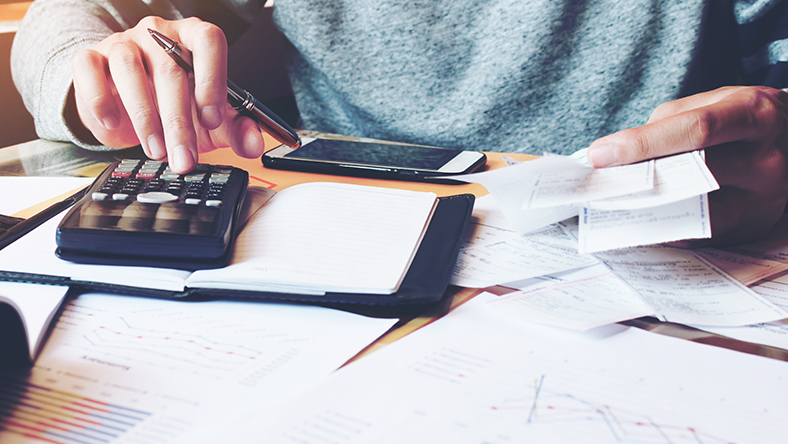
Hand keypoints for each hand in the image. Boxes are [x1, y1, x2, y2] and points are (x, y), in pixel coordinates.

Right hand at [69, 16, 265, 172]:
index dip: (212, 78)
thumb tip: (255, 144)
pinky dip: (100, 99)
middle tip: (185, 158)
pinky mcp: (91, 57)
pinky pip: (89, 69)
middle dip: (179, 123)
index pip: (208, 40)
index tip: (212, 118)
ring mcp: (123, 43)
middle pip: (171, 70)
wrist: (125, 106)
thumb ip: (237, 130)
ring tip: (156, 151)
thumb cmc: (173, 106)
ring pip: (131, 71)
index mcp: (193, 39)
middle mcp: (158, 35)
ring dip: (145, 118)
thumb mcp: (210, 122)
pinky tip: (113, 122)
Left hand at [586, 86, 787, 246]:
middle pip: (694, 174)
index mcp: (754, 114)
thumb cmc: (740, 118)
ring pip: (697, 213)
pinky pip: (701, 234)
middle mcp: (767, 158)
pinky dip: (666, 230)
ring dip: (647, 211)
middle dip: (638, 181)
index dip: (643, 144)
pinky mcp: (755, 226)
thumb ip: (666, 125)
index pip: (695, 131)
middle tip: (597, 186)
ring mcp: (765, 198)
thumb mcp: (711, 103)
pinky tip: (637, 223)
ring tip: (609, 207)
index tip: (600, 154)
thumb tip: (618, 157)